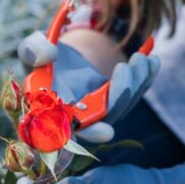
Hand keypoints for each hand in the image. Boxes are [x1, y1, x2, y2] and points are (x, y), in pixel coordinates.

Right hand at [17, 31, 159, 142]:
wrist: (61, 54)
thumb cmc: (42, 57)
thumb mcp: (32, 49)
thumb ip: (33, 51)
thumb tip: (50, 54)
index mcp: (53, 114)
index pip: (70, 133)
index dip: (87, 135)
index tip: (106, 131)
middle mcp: (78, 120)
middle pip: (104, 119)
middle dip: (119, 97)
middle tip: (124, 68)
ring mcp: (99, 113)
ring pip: (123, 107)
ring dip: (135, 83)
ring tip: (140, 58)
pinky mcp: (115, 102)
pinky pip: (134, 96)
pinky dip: (145, 79)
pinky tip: (152, 61)